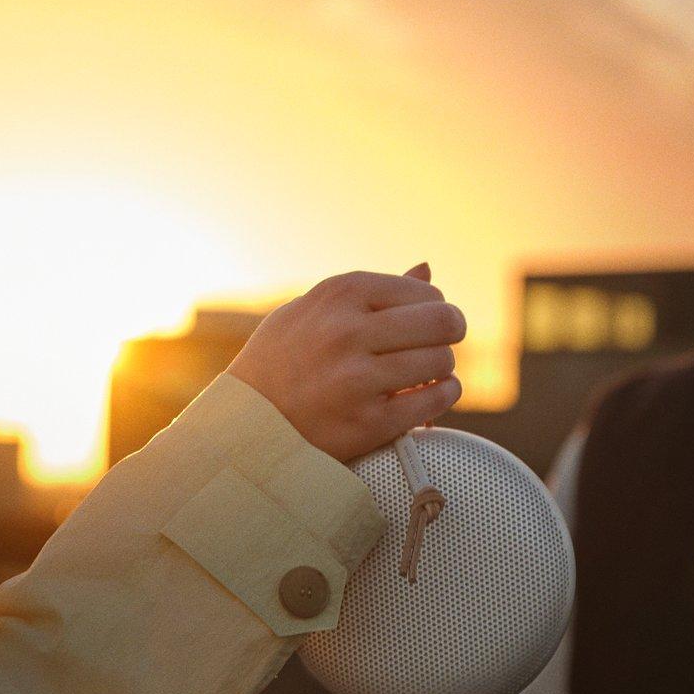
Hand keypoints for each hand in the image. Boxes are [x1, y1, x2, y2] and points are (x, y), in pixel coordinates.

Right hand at [227, 262, 466, 462]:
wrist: (244, 424)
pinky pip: (433, 402)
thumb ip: (370, 294)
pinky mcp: (367, 422)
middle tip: (440, 346)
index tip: (424, 326)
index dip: (434, 311)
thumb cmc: (282, 361)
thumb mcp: (313, 312)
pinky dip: (441, 399)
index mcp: (340, 294)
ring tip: (425, 377)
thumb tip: (427, 269)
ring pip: (441, 362)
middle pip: (442, 323)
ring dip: (441, 371)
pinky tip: (428, 400)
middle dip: (449, 335)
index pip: (425, 294)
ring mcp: (358, 378)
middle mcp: (349, 330)